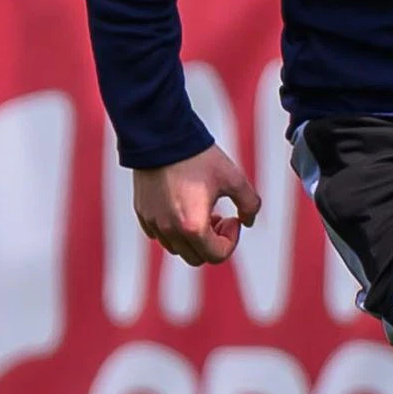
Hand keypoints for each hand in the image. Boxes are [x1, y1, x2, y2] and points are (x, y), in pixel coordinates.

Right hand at [133, 147, 262, 267]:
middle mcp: (169, 231)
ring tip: (202, 211)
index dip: (231, 240)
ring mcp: (153, 223)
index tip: (233, 218)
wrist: (161, 135)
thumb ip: (250, 204)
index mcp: (192, 227)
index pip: (217, 256)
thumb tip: (247, 221)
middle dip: (213, 243)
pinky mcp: (142, 213)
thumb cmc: (199, 157)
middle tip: (219, 217)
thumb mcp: (234, 178)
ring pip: (176, 248)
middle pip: (196, 258)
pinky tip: (182, 206)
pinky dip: (174, 230)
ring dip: (193, 238)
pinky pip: (159, 235)